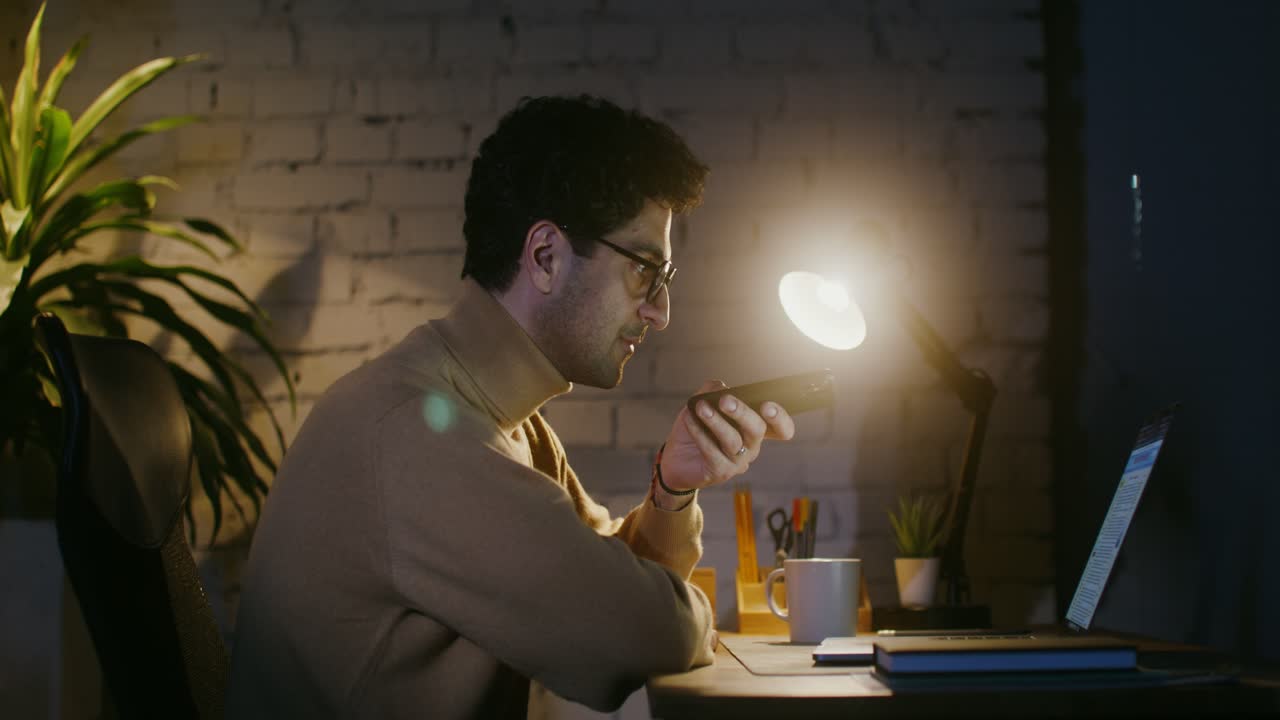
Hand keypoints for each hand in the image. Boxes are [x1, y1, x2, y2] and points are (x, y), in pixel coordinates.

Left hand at [658, 380, 795, 493]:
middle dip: (742, 413)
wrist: (674, 458)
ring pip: (732, 440)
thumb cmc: (696, 429)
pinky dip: (699, 433)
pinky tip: (689, 419)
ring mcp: (738, 461)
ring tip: (701, 407)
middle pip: (757, 430)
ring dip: (716, 421)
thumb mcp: (702, 405)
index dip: (780, 418)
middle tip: (725, 401)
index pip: (781, 428)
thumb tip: (720, 386)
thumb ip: (712, 392)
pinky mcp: (721, 472)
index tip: (767, 405)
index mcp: (754, 428)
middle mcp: (751, 446)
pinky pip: (712, 451)